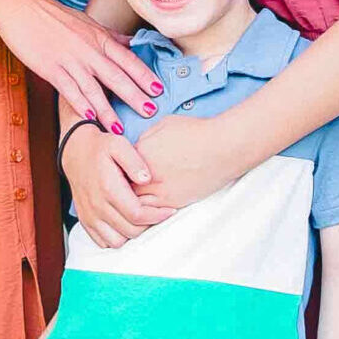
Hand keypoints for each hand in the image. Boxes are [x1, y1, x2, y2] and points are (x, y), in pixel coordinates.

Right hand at [0, 0, 161, 124]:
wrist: (22, 6)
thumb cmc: (53, 15)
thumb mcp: (87, 21)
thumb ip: (110, 35)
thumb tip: (132, 42)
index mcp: (98, 37)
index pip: (127, 58)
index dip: (143, 74)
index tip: (159, 89)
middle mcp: (88, 49)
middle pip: (116, 75)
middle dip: (134, 95)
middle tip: (151, 111)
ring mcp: (69, 59)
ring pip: (93, 87)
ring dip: (107, 109)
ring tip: (119, 127)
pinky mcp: (51, 68)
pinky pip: (68, 88)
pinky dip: (79, 103)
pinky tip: (88, 117)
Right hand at [63, 123, 175, 247]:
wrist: (76, 151)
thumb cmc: (101, 147)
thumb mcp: (119, 144)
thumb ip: (134, 161)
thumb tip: (147, 179)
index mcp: (108, 188)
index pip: (137, 214)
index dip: (157, 216)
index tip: (170, 210)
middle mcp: (97, 206)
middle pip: (130, 230)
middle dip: (149, 224)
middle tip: (159, 213)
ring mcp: (90, 216)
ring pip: (117, 241)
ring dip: (132, 233)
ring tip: (142, 218)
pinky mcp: (85, 221)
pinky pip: (103, 241)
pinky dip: (117, 237)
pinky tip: (125, 222)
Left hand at [124, 114, 244, 210]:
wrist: (222, 147)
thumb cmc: (196, 132)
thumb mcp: (165, 124)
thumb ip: (146, 138)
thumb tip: (137, 149)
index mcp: (141, 153)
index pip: (118, 167)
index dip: (116, 171)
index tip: (117, 172)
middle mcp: (146, 175)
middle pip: (122, 189)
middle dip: (120, 189)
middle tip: (118, 191)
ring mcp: (160, 191)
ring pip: (134, 205)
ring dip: (131, 204)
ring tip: (130, 203)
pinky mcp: (174, 203)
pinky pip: (151, 213)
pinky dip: (147, 212)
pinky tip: (147, 208)